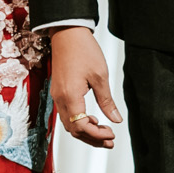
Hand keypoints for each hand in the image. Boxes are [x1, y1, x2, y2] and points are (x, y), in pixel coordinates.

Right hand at [49, 27, 121, 148]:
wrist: (67, 33)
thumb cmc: (83, 50)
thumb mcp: (100, 76)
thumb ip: (107, 101)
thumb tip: (115, 119)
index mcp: (70, 97)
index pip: (81, 127)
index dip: (97, 135)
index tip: (111, 134)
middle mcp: (60, 99)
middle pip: (73, 130)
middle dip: (92, 138)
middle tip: (110, 140)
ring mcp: (57, 96)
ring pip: (69, 124)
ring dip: (86, 131)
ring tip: (104, 132)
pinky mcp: (59, 91)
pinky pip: (67, 114)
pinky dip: (79, 121)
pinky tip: (92, 118)